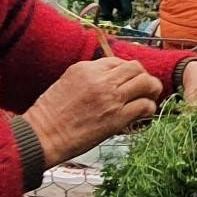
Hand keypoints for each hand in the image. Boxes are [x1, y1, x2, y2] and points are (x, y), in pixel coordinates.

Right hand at [23, 58, 161, 166]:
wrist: (44, 135)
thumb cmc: (50, 114)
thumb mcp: (67, 82)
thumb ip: (89, 78)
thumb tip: (109, 79)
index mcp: (86, 68)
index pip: (117, 61)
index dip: (127, 70)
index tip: (128, 80)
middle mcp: (101, 80)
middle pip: (135, 67)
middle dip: (144, 76)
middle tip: (145, 87)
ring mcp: (111, 98)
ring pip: (145, 82)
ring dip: (152, 89)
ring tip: (150, 97)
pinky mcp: (117, 118)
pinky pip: (144, 106)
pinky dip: (149, 108)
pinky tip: (145, 113)